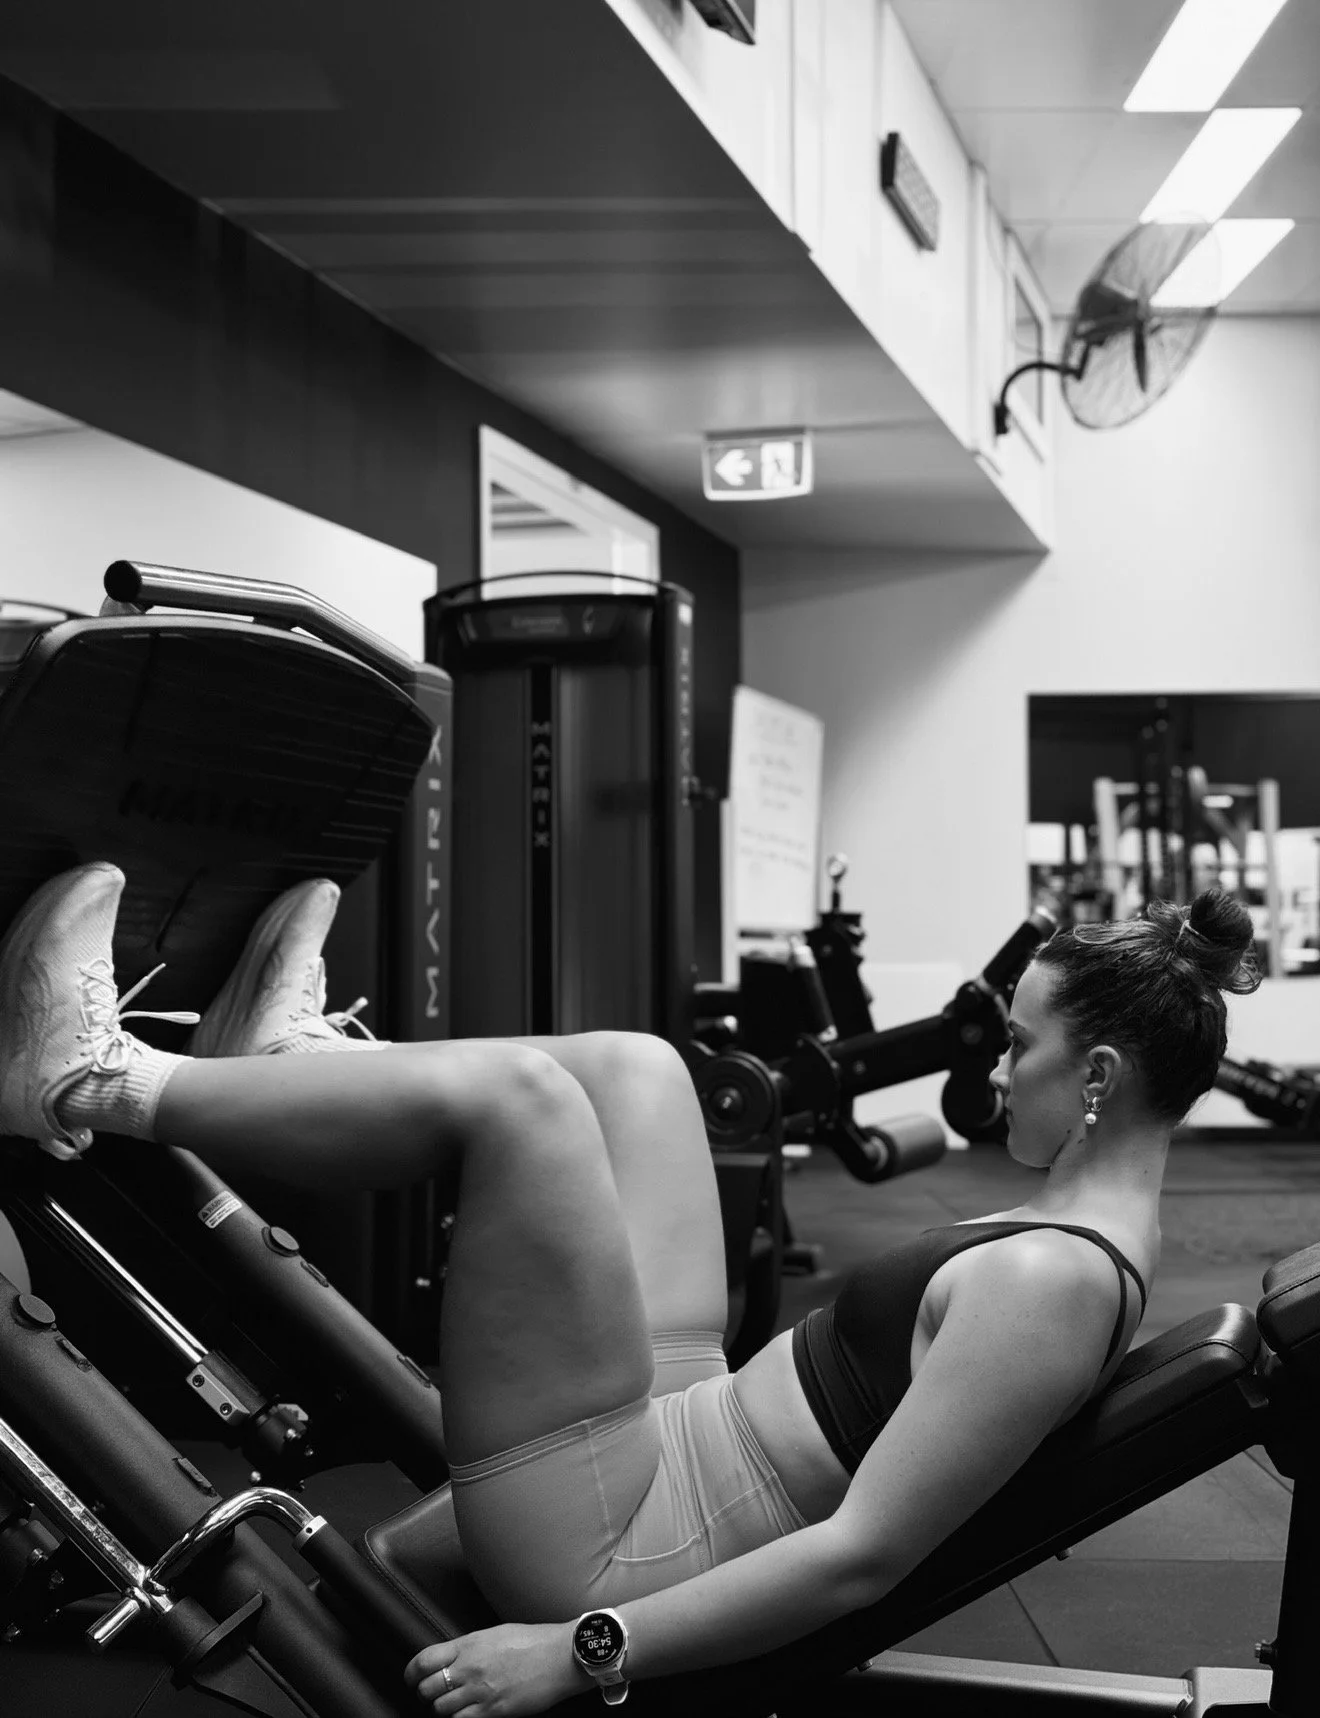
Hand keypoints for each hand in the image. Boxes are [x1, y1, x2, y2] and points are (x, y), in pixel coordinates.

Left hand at [405, 1622, 582, 1715]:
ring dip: (444, 1709)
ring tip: (454, 1705)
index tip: (411, 1678)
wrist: (561, 1656)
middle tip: (434, 1694)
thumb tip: (454, 1659)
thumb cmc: (534, 1642)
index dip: (412, 1673)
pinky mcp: (493, 1710)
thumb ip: (471, 1647)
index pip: (425, 1660)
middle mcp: (471, 1667)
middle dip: (427, 1693)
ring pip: (441, 1709)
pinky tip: (467, 1714)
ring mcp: (481, 1690)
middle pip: (428, 1688)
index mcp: (470, 1644)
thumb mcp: (496, 1634)